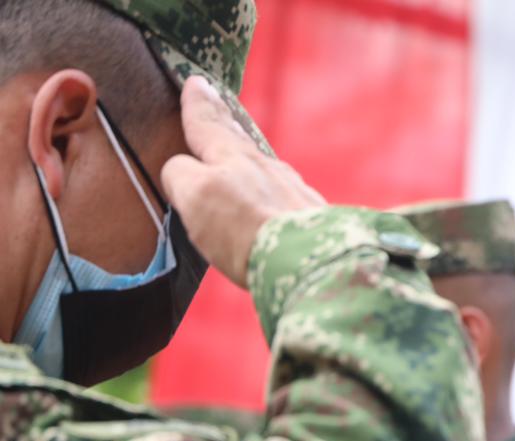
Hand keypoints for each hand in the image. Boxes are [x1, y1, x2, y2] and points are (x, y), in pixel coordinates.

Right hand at [161, 76, 323, 286]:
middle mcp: (265, 167)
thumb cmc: (247, 231)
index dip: (197, 107)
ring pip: (263, 165)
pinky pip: (285, 194)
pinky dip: (272, 189)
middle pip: (237, 140)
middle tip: (210, 97)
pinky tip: (274, 198)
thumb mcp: (196, 198)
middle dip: (221, 119)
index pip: (207, 124)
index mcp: (231, 157)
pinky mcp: (312, 217)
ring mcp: (292, 190)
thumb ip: (182, 176)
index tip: (196, 83)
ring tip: (238, 147)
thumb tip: (183, 173)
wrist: (311, 263)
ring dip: (247, 154)